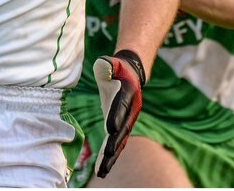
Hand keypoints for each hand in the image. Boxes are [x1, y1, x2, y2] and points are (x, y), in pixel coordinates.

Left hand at [93, 49, 145, 177]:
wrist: (131, 74)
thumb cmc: (117, 68)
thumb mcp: (112, 63)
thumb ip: (108, 65)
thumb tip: (104, 65)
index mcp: (128, 93)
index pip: (121, 106)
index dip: (116, 116)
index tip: (110, 128)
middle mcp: (131, 109)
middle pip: (122, 128)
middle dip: (115, 142)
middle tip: (108, 155)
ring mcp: (128, 120)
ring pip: (120, 140)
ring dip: (112, 156)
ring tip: (102, 171)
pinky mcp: (123, 127)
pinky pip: (117, 143)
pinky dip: (111, 156)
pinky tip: (102, 169)